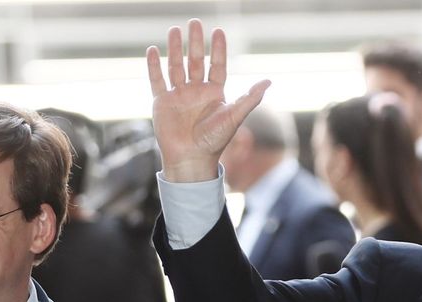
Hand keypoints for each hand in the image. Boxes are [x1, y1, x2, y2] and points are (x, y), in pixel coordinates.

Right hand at [146, 19, 269, 182]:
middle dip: (195, 42)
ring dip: (175, 48)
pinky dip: (154, 66)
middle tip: (194, 22)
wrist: (191, 160)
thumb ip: (249, 98)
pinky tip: (153, 50)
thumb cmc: (214, 142)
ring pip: (175, 66)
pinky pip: (157, 80)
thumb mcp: (234, 117)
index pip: (216, 65)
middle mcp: (196, 91)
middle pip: (195, 61)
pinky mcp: (162, 103)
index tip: (218, 31)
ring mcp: (178, 96)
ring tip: (174, 29)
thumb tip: (268, 81)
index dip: (218, 49)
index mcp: (214, 93)